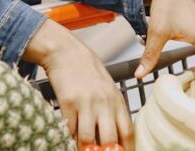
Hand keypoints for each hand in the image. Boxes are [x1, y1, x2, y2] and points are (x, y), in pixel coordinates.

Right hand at [24, 20, 132, 149]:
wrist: (67, 54)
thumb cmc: (88, 73)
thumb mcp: (107, 90)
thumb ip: (113, 112)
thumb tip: (115, 139)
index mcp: (117, 101)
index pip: (127, 132)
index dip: (126, 149)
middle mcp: (104, 103)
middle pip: (110, 140)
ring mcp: (86, 104)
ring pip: (88, 140)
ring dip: (86, 150)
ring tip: (84, 150)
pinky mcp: (68, 103)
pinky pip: (70, 130)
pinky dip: (70, 138)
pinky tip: (71, 138)